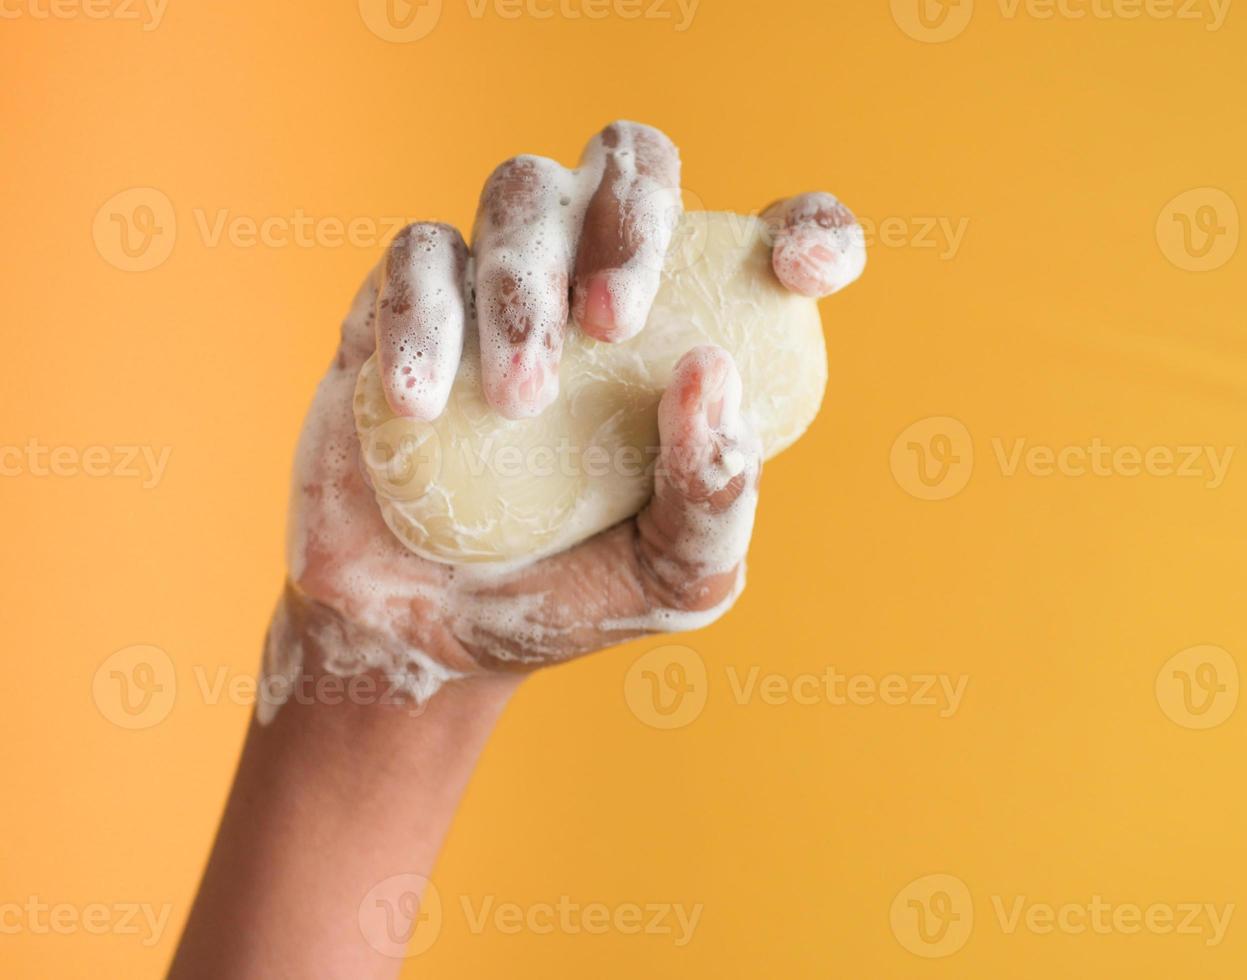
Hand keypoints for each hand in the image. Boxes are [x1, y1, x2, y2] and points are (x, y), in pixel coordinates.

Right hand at [263, 122, 864, 708]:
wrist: (431, 633)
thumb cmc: (577, 595)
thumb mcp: (678, 578)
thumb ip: (716, 498)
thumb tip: (711, 375)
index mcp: (699, 331)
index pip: (769, 239)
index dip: (810, 224)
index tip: (802, 269)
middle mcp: (605, 278)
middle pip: (633, 160)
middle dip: (630, 225)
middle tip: (611, 324)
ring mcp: (504, 277)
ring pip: (521, 191)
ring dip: (523, 283)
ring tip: (520, 398)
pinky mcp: (405, 296)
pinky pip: (417, 255)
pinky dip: (422, 316)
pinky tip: (423, 404)